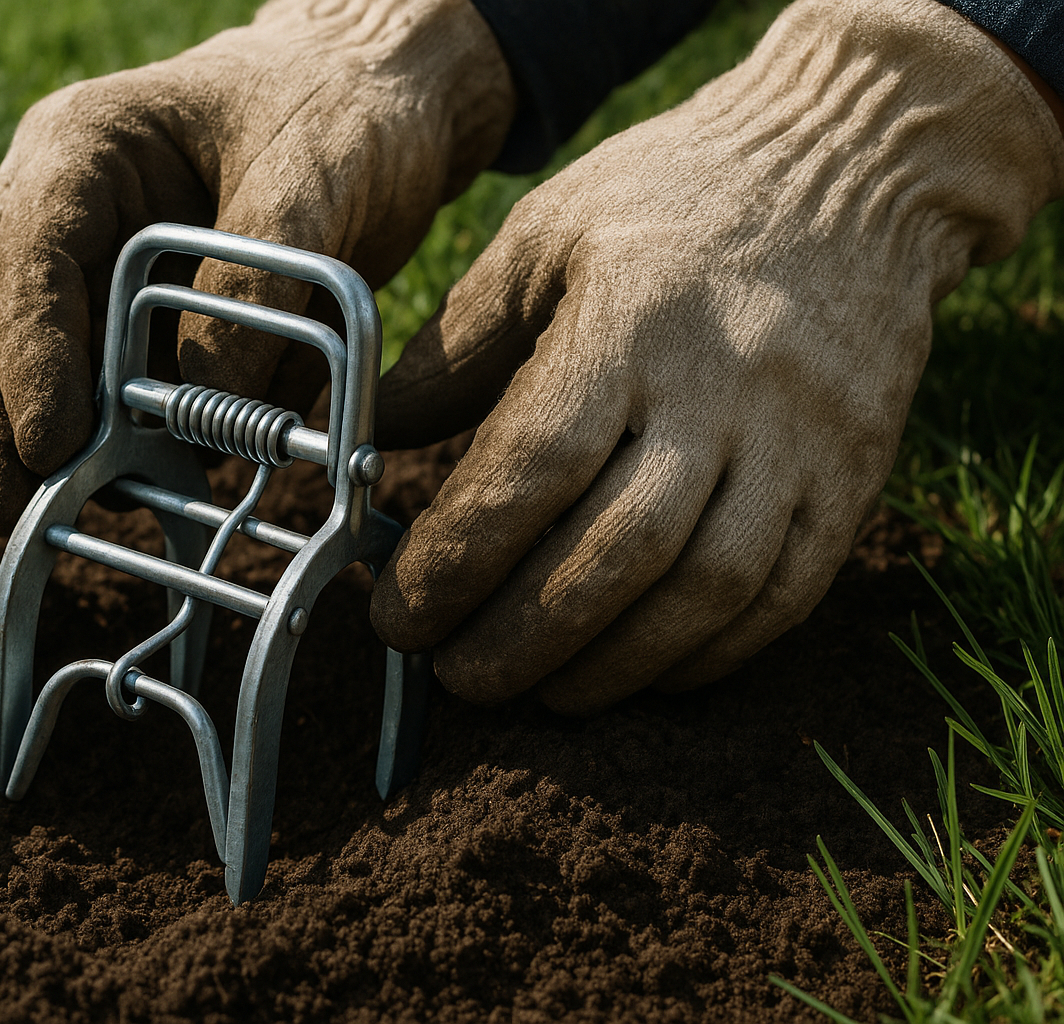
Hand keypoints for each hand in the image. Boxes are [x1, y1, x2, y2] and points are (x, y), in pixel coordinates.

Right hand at [0, 0, 512, 534]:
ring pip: (1, 364)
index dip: (27, 353)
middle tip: (6, 513)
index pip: (25, 252)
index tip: (50, 445)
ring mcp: (82, 272)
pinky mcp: (120, 327)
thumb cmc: (336, 114)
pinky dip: (98, 451)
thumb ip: (255, 285)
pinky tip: (130, 495)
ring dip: (23, 447)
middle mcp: (57, 208)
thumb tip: (202, 406)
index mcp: (86, 145)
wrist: (373, 107)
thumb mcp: (313, 180)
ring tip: (63, 521)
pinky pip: (84, 396)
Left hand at [370, 0, 1063, 713]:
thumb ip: (456, 348)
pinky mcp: (856, 473)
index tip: (399, 614)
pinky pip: (787, 596)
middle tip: (452, 674)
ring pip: (705, 590)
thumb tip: (370, 444)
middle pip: (615, 551)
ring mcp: (801, 438)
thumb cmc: (669, 198)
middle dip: (519, 635)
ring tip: (538, 691)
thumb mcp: (545, 236)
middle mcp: (723, 387)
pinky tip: (642, 672)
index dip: (456, 559)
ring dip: (610, 664)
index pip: (532, 467)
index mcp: (630, 319)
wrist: (850, 169)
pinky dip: (708, 655)